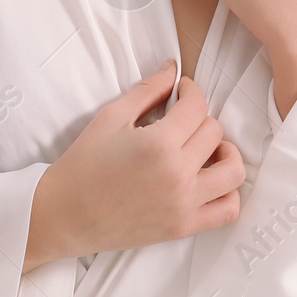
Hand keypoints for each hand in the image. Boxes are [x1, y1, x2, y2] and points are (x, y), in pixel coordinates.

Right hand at [24, 60, 244, 271]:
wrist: (64, 215)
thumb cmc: (83, 166)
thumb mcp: (110, 117)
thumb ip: (147, 90)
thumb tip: (173, 68)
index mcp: (158, 144)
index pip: (197, 106)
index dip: (191, 91)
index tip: (183, 91)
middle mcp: (176, 174)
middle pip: (215, 132)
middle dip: (200, 119)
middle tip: (183, 120)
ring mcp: (183, 204)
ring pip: (233, 171)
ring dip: (226, 153)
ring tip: (206, 150)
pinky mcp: (182, 227)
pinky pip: (227, 211)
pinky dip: (229, 194)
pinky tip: (210, 180)